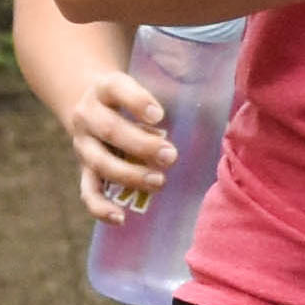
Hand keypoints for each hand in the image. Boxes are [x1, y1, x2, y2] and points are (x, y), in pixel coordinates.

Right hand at [60, 66, 175, 218]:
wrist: (93, 104)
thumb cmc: (132, 97)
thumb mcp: (145, 85)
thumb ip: (173, 97)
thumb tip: (221, 121)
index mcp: (105, 88)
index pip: (117, 88)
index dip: (136, 101)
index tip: (159, 115)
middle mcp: (88, 115)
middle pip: (110, 130)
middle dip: (141, 145)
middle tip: (171, 155)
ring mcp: (83, 145)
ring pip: (100, 162)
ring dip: (130, 175)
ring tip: (159, 181)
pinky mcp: (84, 170)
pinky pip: (88, 192)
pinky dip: (101, 208)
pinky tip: (121, 218)